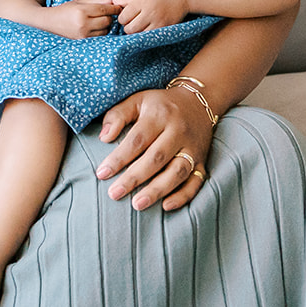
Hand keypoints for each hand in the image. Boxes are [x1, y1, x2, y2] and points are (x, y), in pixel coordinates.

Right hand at [41, 0, 120, 38]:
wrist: (50, 22)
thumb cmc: (65, 9)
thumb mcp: (79, 1)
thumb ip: (96, 1)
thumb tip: (113, 3)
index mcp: (82, 11)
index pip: (105, 10)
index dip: (115, 9)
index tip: (119, 7)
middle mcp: (83, 23)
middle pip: (107, 21)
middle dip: (110, 16)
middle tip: (107, 13)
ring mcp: (83, 34)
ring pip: (106, 30)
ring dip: (106, 25)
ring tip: (99, 20)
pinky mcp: (84, 40)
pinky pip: (100, 36)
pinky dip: (101, 31)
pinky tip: (96, 27)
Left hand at [93, 86, 211, 211]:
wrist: (198, 102)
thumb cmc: (159, 105)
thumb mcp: (137, 100)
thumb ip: (118, 115)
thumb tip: (103, 138)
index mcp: (160, 115)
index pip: (137, 139)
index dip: (119, 157)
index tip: (102, 173)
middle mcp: (178, 132)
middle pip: (157, 158)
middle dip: (135, 178)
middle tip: (114, 193)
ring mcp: (193, 148)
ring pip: (177, 172)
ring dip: (158, 190)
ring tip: (137, 204)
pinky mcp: (203, 161)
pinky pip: (196, 182)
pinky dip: (183, 196)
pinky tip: (166, 206)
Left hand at [113, 0, 189, 32]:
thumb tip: (114, 2)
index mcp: (142, 2)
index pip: (123, 17)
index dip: (122, 18)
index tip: (126, 16)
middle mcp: (149, 13)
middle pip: (129, 29)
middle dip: (128, 27)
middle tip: (133, 22)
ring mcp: (158, 22)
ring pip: (140, 35)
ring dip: (138, 32)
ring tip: (141, 25)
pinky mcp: (166, 28)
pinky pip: (151, 37)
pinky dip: (147, 35)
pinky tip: (149, 28)